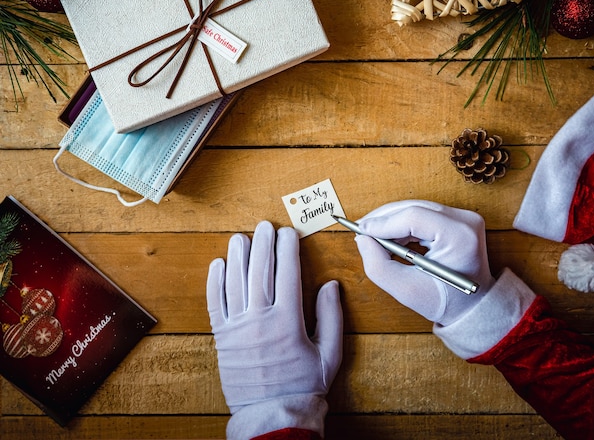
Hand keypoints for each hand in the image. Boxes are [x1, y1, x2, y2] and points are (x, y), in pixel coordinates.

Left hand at [207, 221, 342, 412]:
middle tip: (265, 226)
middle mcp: (260, 319)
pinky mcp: (223, 337)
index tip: (289, 233)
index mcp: (288, 321)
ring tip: (240, 238)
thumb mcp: (330, 353)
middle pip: (260, 270)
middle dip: (263, 244)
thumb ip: (331, 316)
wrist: (273, 414)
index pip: (288, 273)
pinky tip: (218, 265)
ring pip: (236, 282)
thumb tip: (330, 285)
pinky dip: (215, 282)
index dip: (288, 248)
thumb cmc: (304, 385)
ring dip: (237, 256)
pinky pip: (216, 303)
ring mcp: (238, 327)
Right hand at [354, 200, 494, 325]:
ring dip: (391, 221)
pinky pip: (422, 212)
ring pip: (415, 208)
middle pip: (414, 207)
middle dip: (384, 219)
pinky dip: (402, 223)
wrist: (473, 306)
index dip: (384, 222)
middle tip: (362, 233)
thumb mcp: (406, 291)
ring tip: (375, 239)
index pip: (414, 217)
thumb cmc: (445, 302)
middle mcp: (465, 221)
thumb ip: (378, 266)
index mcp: (460, 237)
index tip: (361, 232)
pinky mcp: (457, 218)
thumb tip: (363, 238)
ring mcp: (463, 217)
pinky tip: (390, 237)